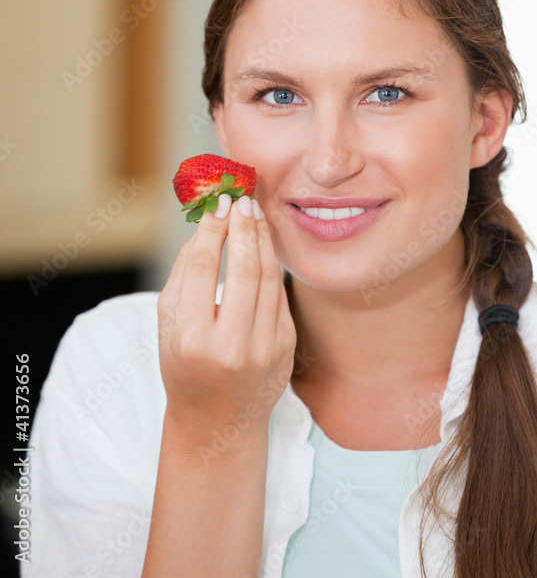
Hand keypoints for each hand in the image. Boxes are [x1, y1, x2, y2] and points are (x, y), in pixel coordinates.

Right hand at [157, 194, 296, 450]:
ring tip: (254, 214)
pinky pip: (278, 294)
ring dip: (261, 239)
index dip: (212, 229)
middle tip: (241, 199)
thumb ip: (181, 276)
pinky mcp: (285, 346)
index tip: (217, 204)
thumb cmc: (184, 366)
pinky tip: (264, 245)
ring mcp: (264, 348)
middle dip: (243, 226)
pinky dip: (270, 265)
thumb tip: (204, 226)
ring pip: (266, 277)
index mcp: (192, 340)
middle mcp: (230, 346)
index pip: (202, 268)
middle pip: (241, 267)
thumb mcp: (167, 326)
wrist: (217, 422)